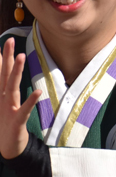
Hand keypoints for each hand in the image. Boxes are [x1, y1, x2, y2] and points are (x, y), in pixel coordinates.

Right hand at [0, 38, 41, 159]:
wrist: (8, 148)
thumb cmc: (8, 124)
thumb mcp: (6, 105)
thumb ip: (7, 88)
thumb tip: (8, 74)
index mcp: (1, 96)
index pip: (1, 73)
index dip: (2, 58)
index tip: (5, 42)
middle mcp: (3, 99)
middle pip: (4, 75)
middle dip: (7, 57)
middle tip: (9, 40)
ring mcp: (9, 109)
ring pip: (12, 87)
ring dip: (16, 72)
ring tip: (21, 56)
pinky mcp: (16, 121)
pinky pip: (25, 109)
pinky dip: (30, 101)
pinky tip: (38, 92)